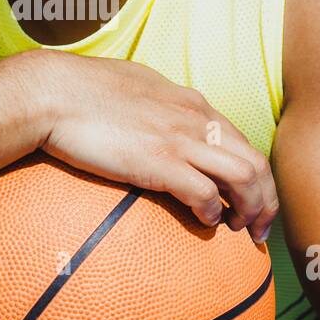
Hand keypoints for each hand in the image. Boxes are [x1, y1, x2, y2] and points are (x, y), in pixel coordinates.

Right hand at [27, 50, 277, 240]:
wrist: (53, 92)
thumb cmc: (83, 90)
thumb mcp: (136, 86)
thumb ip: (158, 104)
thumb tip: (159, 117)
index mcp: (192, 104)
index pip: (242, 142)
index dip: (254, 176)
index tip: (249, 201)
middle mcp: (196, 119)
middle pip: (256, 162)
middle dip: (266, 200)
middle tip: (258, 230)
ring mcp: (180, 140)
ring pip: (244, 178)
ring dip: (250, 211)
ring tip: (240, 232)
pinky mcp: (160, 162)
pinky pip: (205, 194)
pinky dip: (212, 213)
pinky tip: (205, 224)